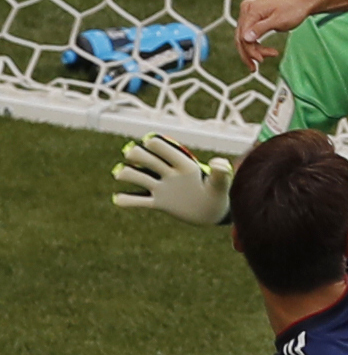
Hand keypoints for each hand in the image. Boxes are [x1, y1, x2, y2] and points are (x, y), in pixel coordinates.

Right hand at [112, 134, 233, 225]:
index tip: (149, 142)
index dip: (156, 144)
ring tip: (122, 174)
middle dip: (137, 154)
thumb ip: (220, 173)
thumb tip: (218, 162)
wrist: (212, 212)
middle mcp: (170, 174)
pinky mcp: (159, 203)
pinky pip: (139, 201)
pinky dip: (127, 200)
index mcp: (184, 165)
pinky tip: (119, 199)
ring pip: (138, 177)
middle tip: (130, 155)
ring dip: (127, 174)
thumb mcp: (221, 184)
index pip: (167, 150)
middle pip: (148, 159)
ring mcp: (162, 188)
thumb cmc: (218, 193)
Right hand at [235, 0, 314, 71]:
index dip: (249, 50)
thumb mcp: (279, 21)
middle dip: (249, 53)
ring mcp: (249, 14)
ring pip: (245, 38)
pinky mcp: (254, 18)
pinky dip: (257, 45)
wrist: (302, 3)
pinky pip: (250, 35)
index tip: (260, 60)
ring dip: (254, 51)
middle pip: (241, 37)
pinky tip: (266, 52)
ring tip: (269, 56)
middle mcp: (246, 9)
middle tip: (255, 68)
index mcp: (251, 9)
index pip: (243, 34)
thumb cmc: (293, 10)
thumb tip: (245, 38)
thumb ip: (261, 28)